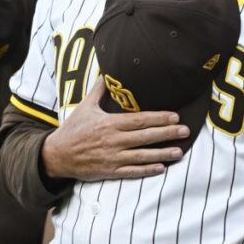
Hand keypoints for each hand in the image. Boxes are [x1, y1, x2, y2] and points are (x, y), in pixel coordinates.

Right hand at [41, 77, 187, 180]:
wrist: (57, 155)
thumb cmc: (73, 129)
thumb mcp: (85, 107)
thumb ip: (99, 90)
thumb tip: (107, 73)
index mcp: (109, 123)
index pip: (139, 120)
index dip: (158, 118)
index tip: (175, 116)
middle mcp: (113, 140)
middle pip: (145, 136)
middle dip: (167, 133)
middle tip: (185, 131)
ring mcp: (112, 157)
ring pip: (142, 155)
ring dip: (162, 154)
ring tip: (179, 151)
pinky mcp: (110, 171)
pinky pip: (132, 171)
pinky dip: (147, 170)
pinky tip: (161, 168)